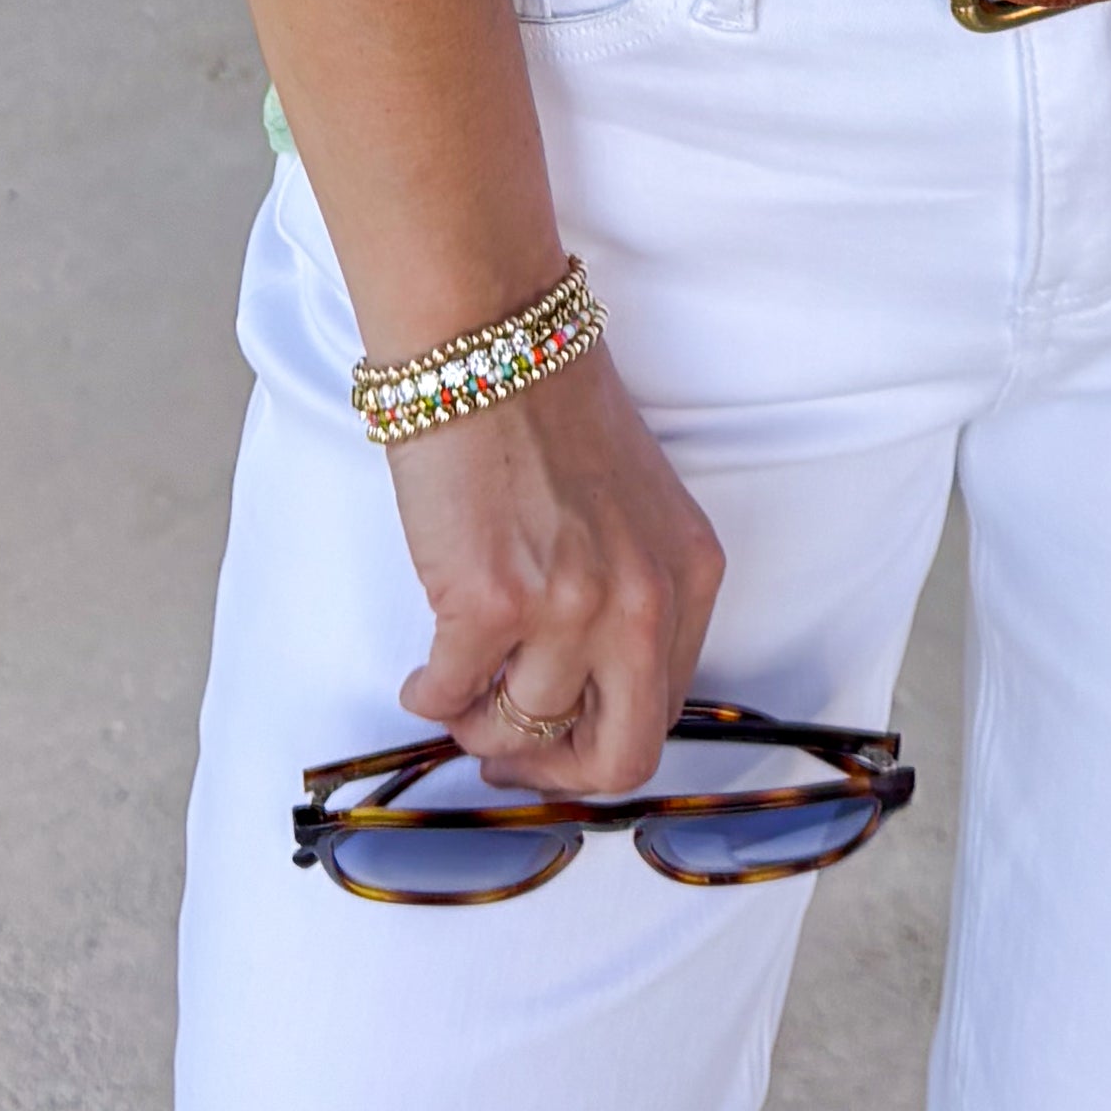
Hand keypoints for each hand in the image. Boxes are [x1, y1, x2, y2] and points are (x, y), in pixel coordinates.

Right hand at [389, 343, 724, 796]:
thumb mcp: (632, 508)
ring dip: (478, 724)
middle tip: (507, 755)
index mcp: (688, 575)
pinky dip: (429, 697)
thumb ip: (629, 596)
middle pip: (617, 758)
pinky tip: (422, 672)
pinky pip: (450, 696)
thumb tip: (578, 691)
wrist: (488, 336)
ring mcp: (569, 606)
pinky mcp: (490, 601)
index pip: (662, 715)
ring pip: (522, 732)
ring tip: (455, 686)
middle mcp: (643, 601)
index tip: (557, 743)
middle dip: (553, 774)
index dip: (598, 747)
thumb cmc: (547, 404)